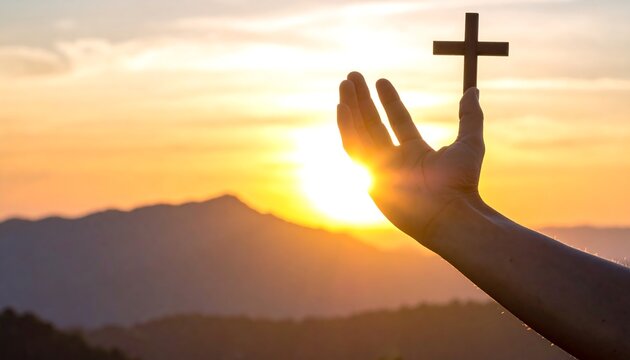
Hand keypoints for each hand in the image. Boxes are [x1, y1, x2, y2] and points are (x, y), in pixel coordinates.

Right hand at [337, 72, 484, 246]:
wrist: (451, 213)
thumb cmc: (462, 184)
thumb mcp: (470, 143)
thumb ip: (470, 116)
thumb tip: (473, 91)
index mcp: (414, 152)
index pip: (397, 121)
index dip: (388, 100)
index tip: (381, 80)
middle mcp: (394, 160)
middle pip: (372, 124)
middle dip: (361, 100)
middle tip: (351, 77)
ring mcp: (381, 169)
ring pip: (359, 134)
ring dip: (350, 109)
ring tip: (344, 85)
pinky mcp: (370, 177)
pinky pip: (354, 150)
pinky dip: (346, 129)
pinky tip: (343, 108)